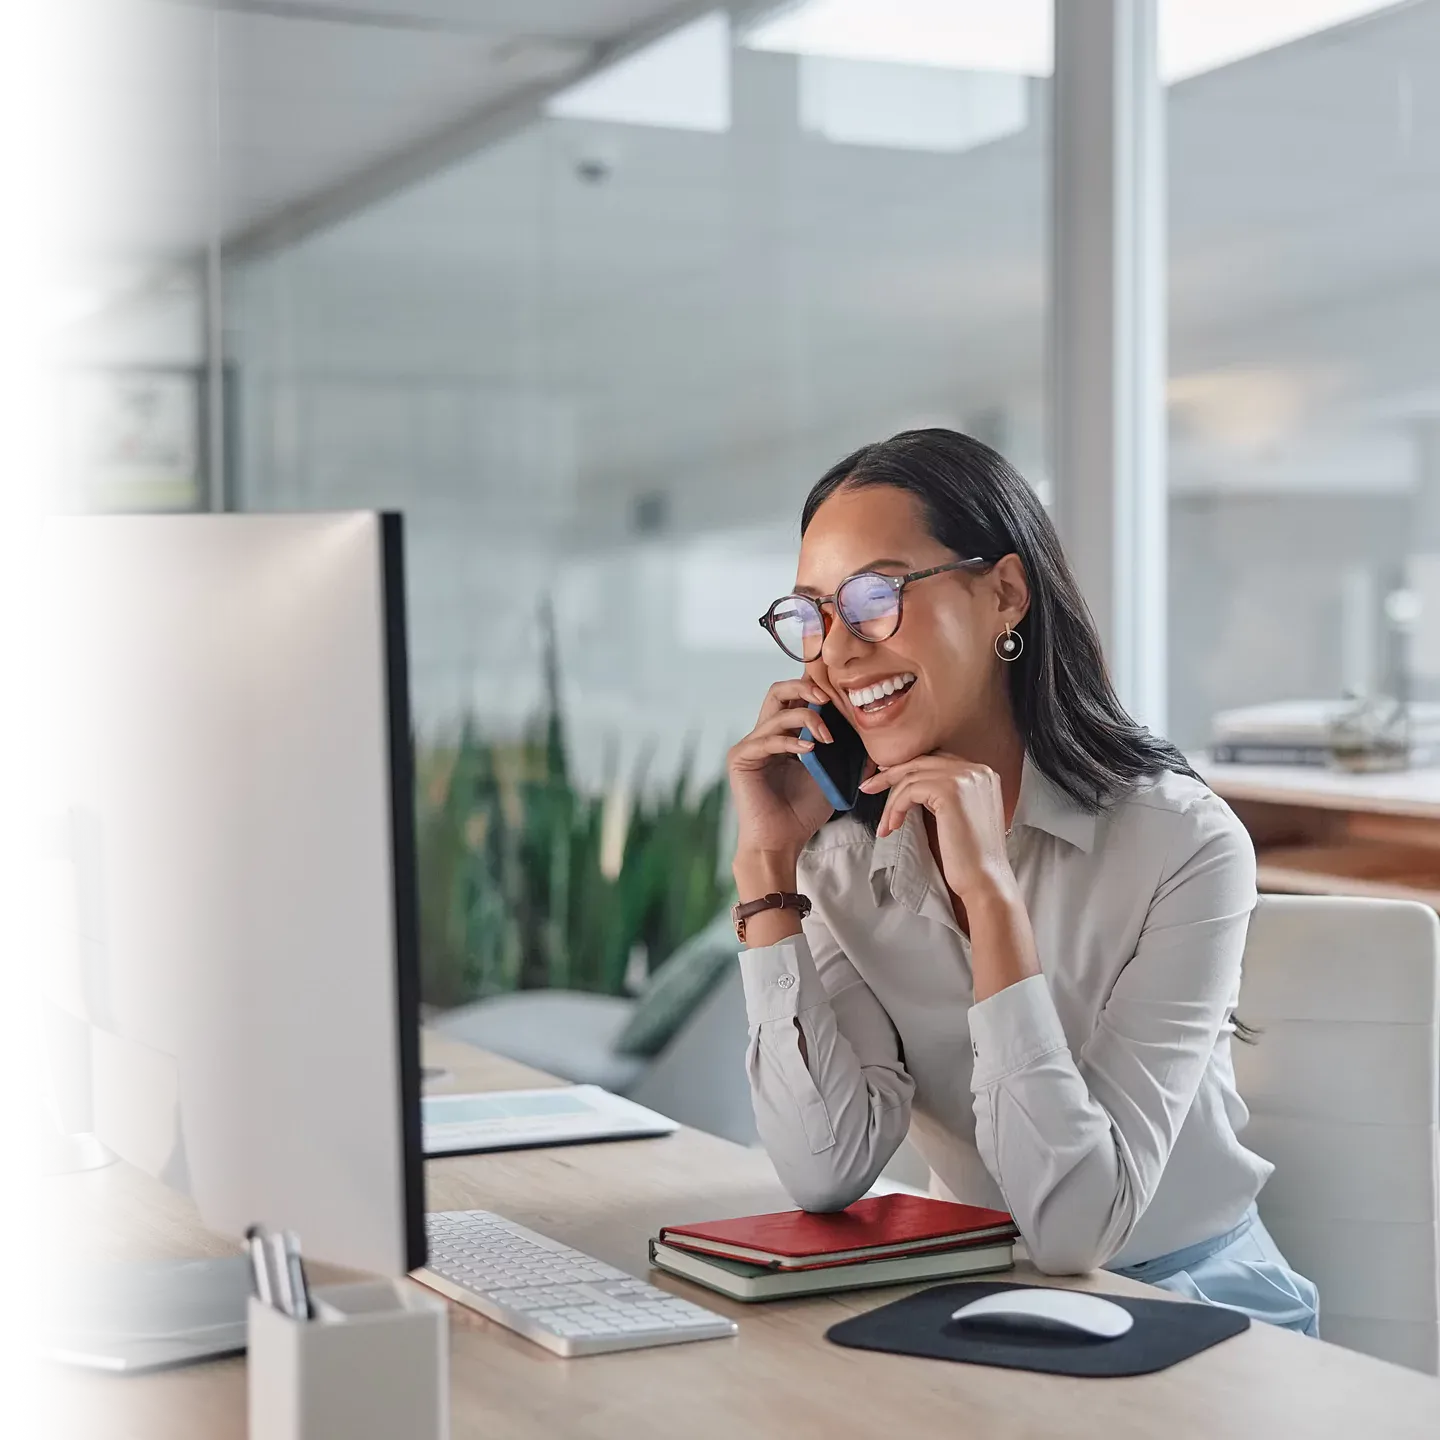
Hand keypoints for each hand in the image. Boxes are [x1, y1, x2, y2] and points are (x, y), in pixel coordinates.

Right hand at [727, 679, 835, 862]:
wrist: (780, 843)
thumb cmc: (802, 813)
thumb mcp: (831, 775)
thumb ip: (842, 752)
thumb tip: (869, 733)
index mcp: (783, 736)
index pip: (795, 698)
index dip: (815, 690)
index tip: (841, 696)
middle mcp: (764, 736)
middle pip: (778, 691)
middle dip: (805, 687)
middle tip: (828, 698)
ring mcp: (751, 745)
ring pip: (777, 712)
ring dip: (807, 719)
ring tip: (828, 738)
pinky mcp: (741, 758)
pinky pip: (767, 739)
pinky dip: (791, 740)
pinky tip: (809, 750)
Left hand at [860, 753, 1015, 902]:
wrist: (984, 879)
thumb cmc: (969, 854)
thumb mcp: (958, 812)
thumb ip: (943, 792)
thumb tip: (909, 781)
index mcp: (981, 773)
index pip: (934, 760)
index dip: (906, 769)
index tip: (883, 779)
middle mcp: (975, 770)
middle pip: (921, 762)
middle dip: (890, 775)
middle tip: (867, 787)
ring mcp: (964, 778)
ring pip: (911, 778)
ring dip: (892, 802)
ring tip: (885, 825)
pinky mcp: (950, 792)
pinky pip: (910, 791)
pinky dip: (896, 808)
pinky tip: (893, 825)